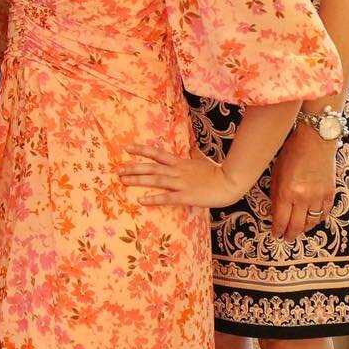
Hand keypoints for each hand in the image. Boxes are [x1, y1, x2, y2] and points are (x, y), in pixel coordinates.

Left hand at [118, 144, 244, 209]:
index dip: (142, 150)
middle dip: (134, 168)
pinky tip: (141, 200)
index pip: (157, 154)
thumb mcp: (203, 159)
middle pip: (152, 167)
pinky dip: (153, 198)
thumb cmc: (217, 172)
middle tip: (118, 169)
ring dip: (138, 180)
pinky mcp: (186, 196)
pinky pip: (167, 198)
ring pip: (156, 180)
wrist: (230, 182)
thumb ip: (194, 154)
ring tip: (123, 181)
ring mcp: (181, 183)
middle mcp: (177, 171)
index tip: (127, 148)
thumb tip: (191, 147)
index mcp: (180, 163)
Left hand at [269, 124, 335, 239]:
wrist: (315, 141)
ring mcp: (319, 197)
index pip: (281, 220)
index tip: (275, 234)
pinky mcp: (330, 194)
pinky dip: (317, 219)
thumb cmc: (291, 153)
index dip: (278, 230)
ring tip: (297, 230)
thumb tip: (275, 211)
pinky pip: (324, 213)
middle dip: (290, 234)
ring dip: (303, 228)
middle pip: (297, 225)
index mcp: (287, 192)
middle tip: (286, 238)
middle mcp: (304, 198)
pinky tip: (312, 220)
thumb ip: (276, 194)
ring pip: (312, 222)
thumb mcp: (276, 173)